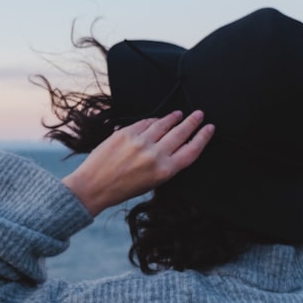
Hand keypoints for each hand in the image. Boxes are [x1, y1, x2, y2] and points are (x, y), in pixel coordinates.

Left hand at [61, 110, 214, 215]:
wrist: (93, 186)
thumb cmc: (122, 189)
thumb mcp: (151, 183)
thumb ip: (165, 164)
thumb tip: (173, 145)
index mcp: (164, 171)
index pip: (191, 150)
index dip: (203, 137)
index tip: (209, 128)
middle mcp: (155, 155)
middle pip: (181, 133)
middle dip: (192, 122)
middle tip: (199, 114)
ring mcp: (140, 142)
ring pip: (163, 124)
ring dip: (174, 117)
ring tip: (179, 114)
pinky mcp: (126, 133)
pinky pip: (145, 122)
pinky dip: (153, 120)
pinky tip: (157, 120)